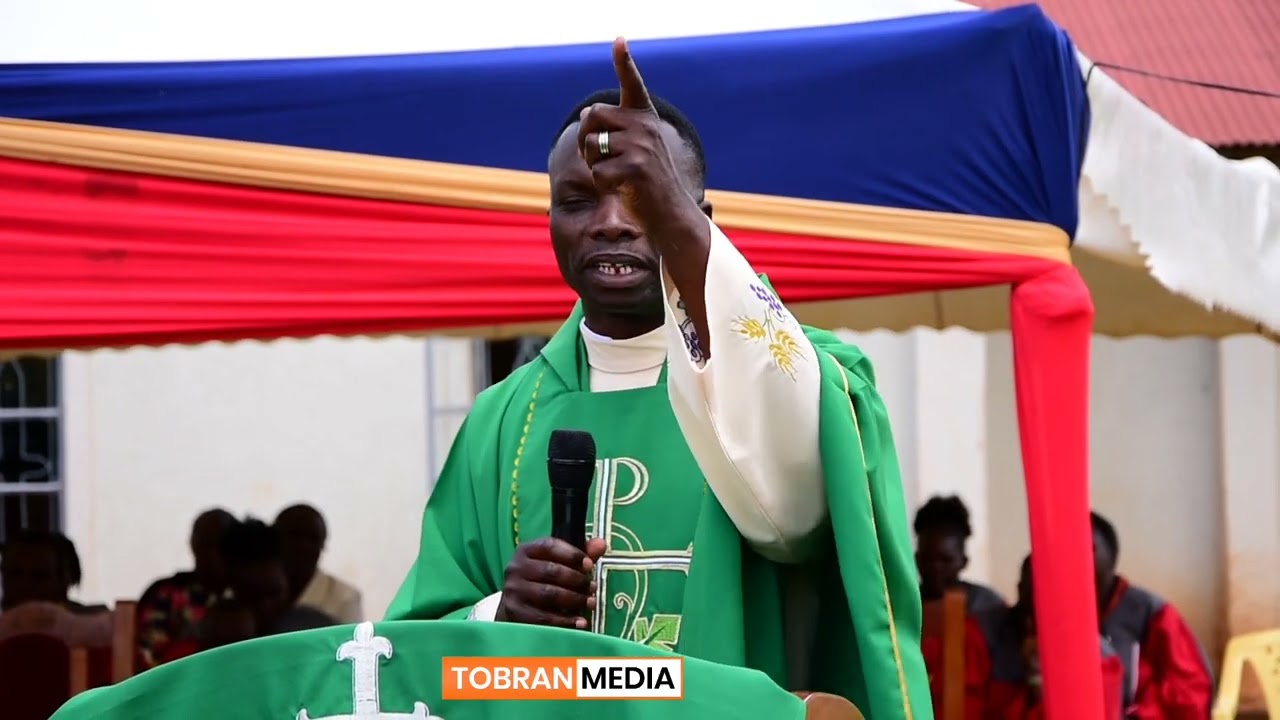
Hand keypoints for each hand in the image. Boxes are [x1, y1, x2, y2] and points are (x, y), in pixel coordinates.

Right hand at [495, 537, 606, 628]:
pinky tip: (580, 622)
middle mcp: (516, 568)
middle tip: (593, 588)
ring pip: (549, 594)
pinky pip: (543, 618)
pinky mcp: (514, 613)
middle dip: (577, 580)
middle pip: (551, 571)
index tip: (589, 565)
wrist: (518, 608)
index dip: (572, 554)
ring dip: (574, 600)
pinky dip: (565, 621)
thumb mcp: (559, 563)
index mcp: (526, 550)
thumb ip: (580, 554)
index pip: (549, 546)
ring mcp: (513, 591)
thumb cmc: (543, 581)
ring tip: (591, 603)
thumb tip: (601, 544)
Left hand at [576, 38, 704, 241]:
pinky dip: (603, 184)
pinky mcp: (635, 168)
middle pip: (592, 115)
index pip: (632, 84)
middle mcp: (645, 126)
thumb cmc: (647, 182)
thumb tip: (585, 113)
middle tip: (596, 156)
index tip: (619, 41)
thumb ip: (614, 129)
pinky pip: (597, 171)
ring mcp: (641, 146)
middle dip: (584, 137)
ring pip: (591, 145)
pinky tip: (623, 188)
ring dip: (593, 164)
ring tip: (616, 174)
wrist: (670, 213)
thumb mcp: (635, 150)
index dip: (624, 62)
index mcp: (645, 118)